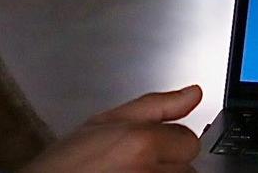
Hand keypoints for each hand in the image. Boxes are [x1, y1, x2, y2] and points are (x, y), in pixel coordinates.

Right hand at [20, 85, 203, 172]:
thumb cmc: (64, 165)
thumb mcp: (105, 122)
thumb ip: (156, 106)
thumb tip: (193, 93)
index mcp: (141, 142)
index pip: (189, 141)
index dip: (169, 143)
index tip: (148, 147)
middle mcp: (148, 171)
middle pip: (187, 166)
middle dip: (166, 163)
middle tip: (131, 165)